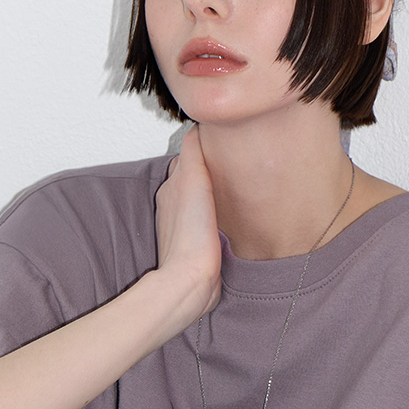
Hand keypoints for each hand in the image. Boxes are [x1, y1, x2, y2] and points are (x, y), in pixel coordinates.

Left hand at [154, 126, 221, 320]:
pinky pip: (208, 217)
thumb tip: (198, 127)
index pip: (189, 154)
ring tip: (236, 181)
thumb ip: (194, 153)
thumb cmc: (191, 235)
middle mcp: (174, 203)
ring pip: (201, 195)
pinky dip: (217, 209)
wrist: (191, 280)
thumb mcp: (192, 181)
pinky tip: (231, 211)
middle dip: (210, 164)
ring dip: (215, 187)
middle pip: (194, 173)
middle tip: (233, 156)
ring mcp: (185, 224)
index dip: (205, 144)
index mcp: (172, 187)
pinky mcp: (199, 243)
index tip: (223, 135)